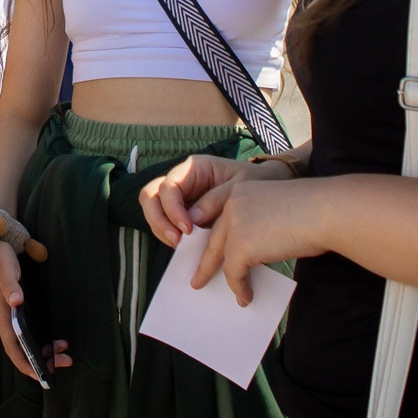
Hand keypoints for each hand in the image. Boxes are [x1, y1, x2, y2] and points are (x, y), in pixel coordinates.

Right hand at [0, 239, 71, 376]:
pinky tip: (53, 341)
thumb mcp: (5, 270)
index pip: (12, 347)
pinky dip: (39, 340)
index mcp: (0, 317)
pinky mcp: (12, 313)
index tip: (40, 376)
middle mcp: (3, 322)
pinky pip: (25, 334)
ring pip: (24, 343)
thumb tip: (17, 302)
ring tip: (64, 352)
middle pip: (21, 350)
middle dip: (41, 360)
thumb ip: (11, 287)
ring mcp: (7, 318)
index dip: (26, 363)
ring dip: (43, 351)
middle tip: (66, 361)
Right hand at [138, 153, 261, 245]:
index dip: (172, 209)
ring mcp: (180, 198)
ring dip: (162, 231)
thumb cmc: (256, 179)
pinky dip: (171, 237)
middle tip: (177, 240)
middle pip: (150, 196)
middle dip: (158, 220)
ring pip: (153, 211)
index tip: (188, 229)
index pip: (169, 186)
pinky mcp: (183, 214)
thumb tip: (193, 219)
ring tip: (182, 247)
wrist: (268, 186)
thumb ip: (217, 199)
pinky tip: (187, 248)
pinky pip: (167, 225)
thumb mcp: (242, 184)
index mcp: (194, 168)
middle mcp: (182, 181)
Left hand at [191, 178, 326, 307]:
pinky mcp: (241, 245)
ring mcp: (235, 224)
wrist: (325, 211)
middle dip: (205, 260)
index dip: (214, 239)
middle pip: (214, 238)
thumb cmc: (314, 212)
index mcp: (241, 191)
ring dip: (220, 277)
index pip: (221, 219)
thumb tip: (255, 253)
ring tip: (211, 289)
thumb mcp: (277, 211)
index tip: (207, 254)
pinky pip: (234, 272)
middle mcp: (233, 204)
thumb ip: (259, 225)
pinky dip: (239, 287)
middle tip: (198, 277)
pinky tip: (245, 296)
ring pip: (221, 256)